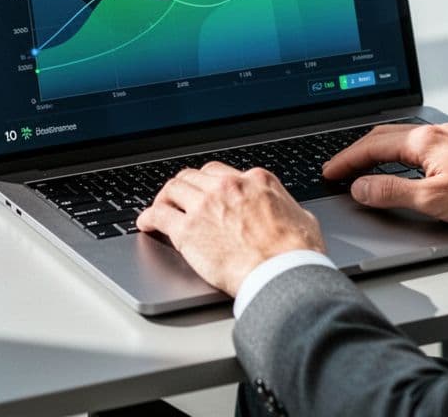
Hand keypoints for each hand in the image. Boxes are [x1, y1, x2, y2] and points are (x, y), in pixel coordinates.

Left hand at [136, 162, 324, 295]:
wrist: (283, 274)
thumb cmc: (296, 253)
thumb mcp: (301, 218)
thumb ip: (284, 208)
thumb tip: (286, 213)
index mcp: (255, 181)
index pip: (221, 173)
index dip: (209, 183)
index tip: (204, 192)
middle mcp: (227, 187)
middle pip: (194, 177)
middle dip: (185, 186)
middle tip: (178, 198)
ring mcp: (205, 206)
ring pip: (173, 189)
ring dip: (165, 197)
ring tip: (159, 208)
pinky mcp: (187, 231)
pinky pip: (158, 215)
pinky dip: (148, 217)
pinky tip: (146, 223)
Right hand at [323, 123, 447, 227]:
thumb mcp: (433, 200)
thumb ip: (391, 192)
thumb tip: (360, 188)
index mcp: (423, 141)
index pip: (371, 146)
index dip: (346, 161)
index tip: (330, 172)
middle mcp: (434, 133)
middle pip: (383, 136)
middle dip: (356, 152)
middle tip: (339, 169)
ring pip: (401, 138)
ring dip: (377, 150)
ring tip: (362, 165)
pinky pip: (418, 143)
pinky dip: (397, 151)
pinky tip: (401, 162)